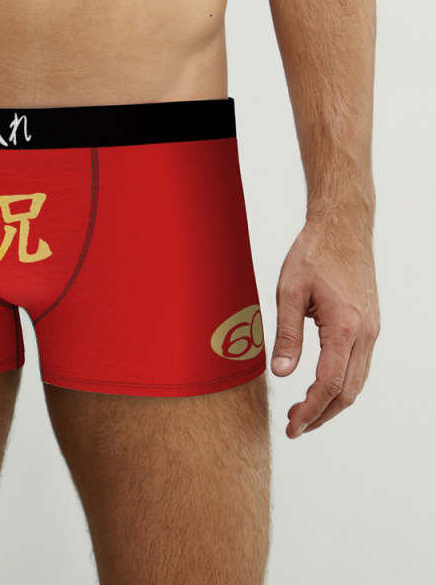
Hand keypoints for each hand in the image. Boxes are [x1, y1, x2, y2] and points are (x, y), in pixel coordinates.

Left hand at [272, 214, 379, 437]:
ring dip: (331, 401)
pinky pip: (359, 365)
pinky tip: (319, 384)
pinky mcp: (370, 324)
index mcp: (346, 327)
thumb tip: (282, 373)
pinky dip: (341, 383)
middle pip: (349, 391)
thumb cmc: (314, 254)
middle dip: (321, 414)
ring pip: (357, 381)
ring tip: (302, 411)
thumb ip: (287, 335)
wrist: (343, 227)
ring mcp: (372, 329)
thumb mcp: (289, 292)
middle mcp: (366, 333)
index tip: (292, 426)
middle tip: (294, 427)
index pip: (329, 384)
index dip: (310, 410)